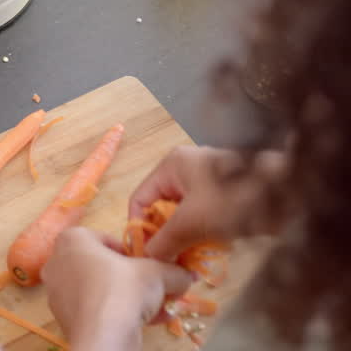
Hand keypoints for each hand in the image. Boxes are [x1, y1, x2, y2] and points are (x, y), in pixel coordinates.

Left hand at [43, 228, 194, 350]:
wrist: (103, 336)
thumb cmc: (123, 289)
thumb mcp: (158, 273)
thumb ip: (173, 270)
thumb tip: (187, 275)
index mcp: (72, 239)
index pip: (106, 238)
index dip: (133, 251)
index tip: (150, 264)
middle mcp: (58, 262)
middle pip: (104, 266)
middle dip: (133, 277)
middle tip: (157, 287)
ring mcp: (58, 291)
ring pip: (101, 290)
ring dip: (130, 297)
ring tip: (159, 308)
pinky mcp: (65, 317)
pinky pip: (97, 309)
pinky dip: (120, 313)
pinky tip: (149, 322)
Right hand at [128, 146, 286, 260]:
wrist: (290, 196)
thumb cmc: (234, 200)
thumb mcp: (192, 222)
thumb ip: (164, 240)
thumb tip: (147, 258)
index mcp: (171, 166)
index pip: (140, 198)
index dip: (138, 227)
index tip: (143, 255)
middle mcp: (186, 170)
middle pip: (161, 209)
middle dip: (164, 236)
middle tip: (168, 263)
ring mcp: (208, 183)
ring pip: (184, 217)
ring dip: (185, 240)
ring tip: (189, 262)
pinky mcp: (226, 197)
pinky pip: (203, 219)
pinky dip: (203, 237)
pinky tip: (209, 254)